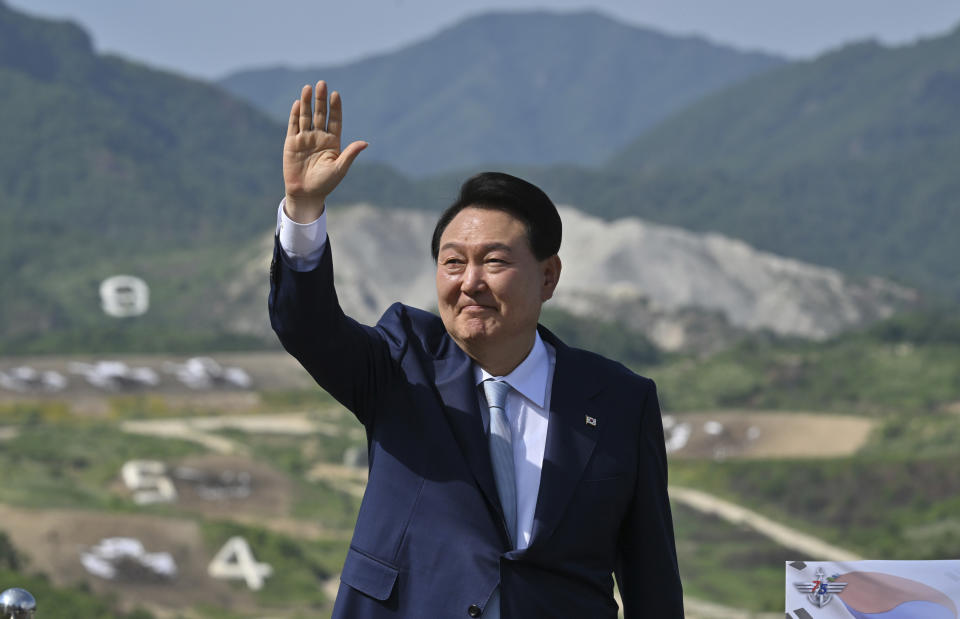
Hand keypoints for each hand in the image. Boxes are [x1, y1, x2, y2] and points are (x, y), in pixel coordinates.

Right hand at [283, 80, 366, 221]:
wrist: (306, 194)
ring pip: (306, 117)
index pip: (335, 120)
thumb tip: (365, 143)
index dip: (335, 108)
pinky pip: (293, 126)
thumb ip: (350, 154)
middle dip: (321, 100)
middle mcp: (319, 137)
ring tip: (308, 88)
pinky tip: (297, 104)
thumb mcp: (340, 169)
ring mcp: (305, 139)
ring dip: (307, 103)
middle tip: (322, 84)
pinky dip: (295, 115)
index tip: (336, 95)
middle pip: (320, 114)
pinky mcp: (292, 143)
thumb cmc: (325, 184)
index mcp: (333, 142)